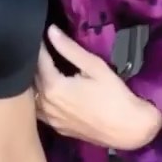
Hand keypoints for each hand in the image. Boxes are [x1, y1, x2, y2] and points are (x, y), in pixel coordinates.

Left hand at [34, 25, 161, 151]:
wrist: (129, 130)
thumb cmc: (114, 95)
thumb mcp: (94, 66)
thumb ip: (69, 49)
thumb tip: (51, 31)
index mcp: (53, 87)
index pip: (38, 59)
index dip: (39, 44)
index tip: (39, 32)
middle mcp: (46, 105)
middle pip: (32, 77)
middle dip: (36, 60)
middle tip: (42, 46)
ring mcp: (50, 119)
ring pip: (33, 95)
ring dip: (35, 80)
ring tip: (44, 65)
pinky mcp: (57, 128)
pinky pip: (40, 109)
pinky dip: (40, 96)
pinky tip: (48, 88)